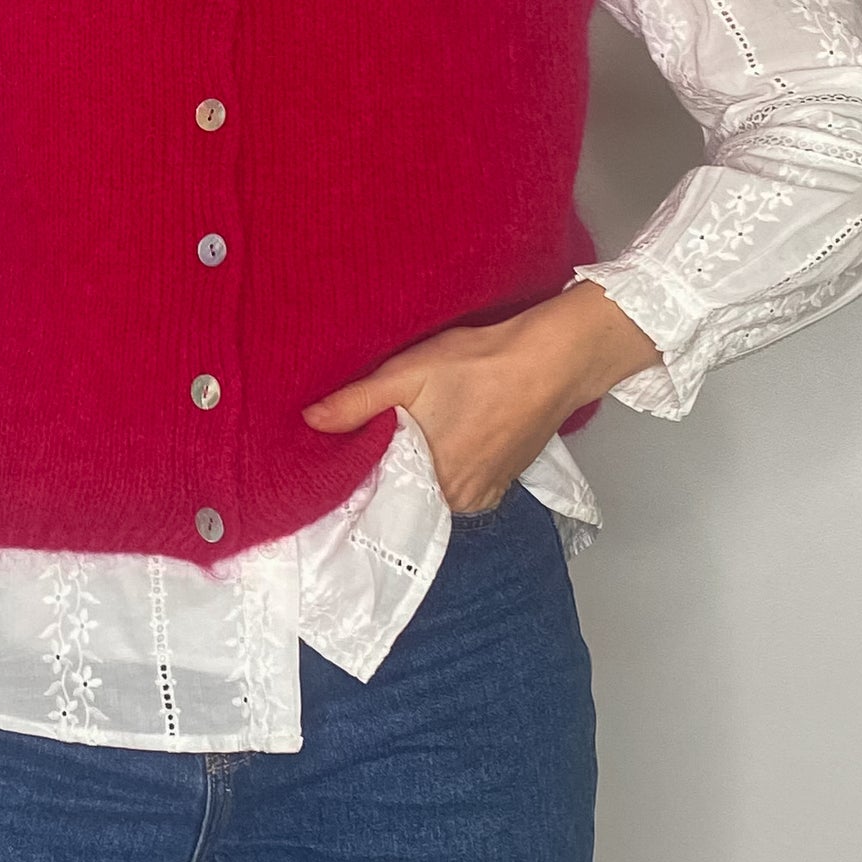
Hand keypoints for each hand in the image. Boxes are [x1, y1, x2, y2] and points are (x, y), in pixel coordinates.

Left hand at [301, 286, 662, 516]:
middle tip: (371, 435)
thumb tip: (308, 422)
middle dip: (386, 470)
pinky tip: (441, 435)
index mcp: (432, 484)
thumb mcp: (407, 375)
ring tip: (409, 431)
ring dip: (417, 467)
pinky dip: (445, 465)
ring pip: (431, 488)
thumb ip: (356, 404)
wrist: (553, 359)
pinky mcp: (502, 481)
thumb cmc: (481, 364)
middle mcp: (460, 502)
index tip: (336, 462)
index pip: (378, 498)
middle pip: (405, 495)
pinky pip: (459, 483)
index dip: (356, 479)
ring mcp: (484, 494)